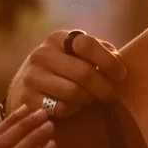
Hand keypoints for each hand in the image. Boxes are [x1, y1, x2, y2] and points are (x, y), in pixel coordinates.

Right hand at [7, 29, 127, 119]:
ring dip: (89, 98)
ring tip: (91, 97)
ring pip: (74, 92)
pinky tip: (74, 104)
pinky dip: (74, 109)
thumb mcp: (81, 53)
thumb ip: (103, 52)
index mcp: (58, 38)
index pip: (88, 45)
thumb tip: (118, 64)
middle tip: (111, 94)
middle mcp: (41, 54)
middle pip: (84, 73)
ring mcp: (31, 77)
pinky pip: (61, 108)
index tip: (121, 75)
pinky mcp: (26, 98)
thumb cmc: (66, 65)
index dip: (109, 61)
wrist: (28, 83)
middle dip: (104, 87)